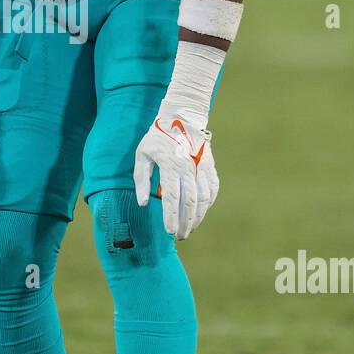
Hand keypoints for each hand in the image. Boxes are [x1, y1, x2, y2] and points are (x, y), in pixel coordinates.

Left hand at [133, 107, 218, 239]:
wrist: (181, 117)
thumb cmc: (157, 138)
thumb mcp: (142, 155)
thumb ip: (141, 180)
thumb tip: (143, 204)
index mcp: (170, 165)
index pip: (172, 198)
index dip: (172, 217)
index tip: (169, 232)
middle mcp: (188, 167)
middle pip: (190, 202)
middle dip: (185, 222)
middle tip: (180, 236)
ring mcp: (201, 166)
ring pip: (204, 198)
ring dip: (198, 216)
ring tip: (190, 228)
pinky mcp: (209, 165)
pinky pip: (212, 188)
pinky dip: (208, 203)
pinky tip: (201, 212)